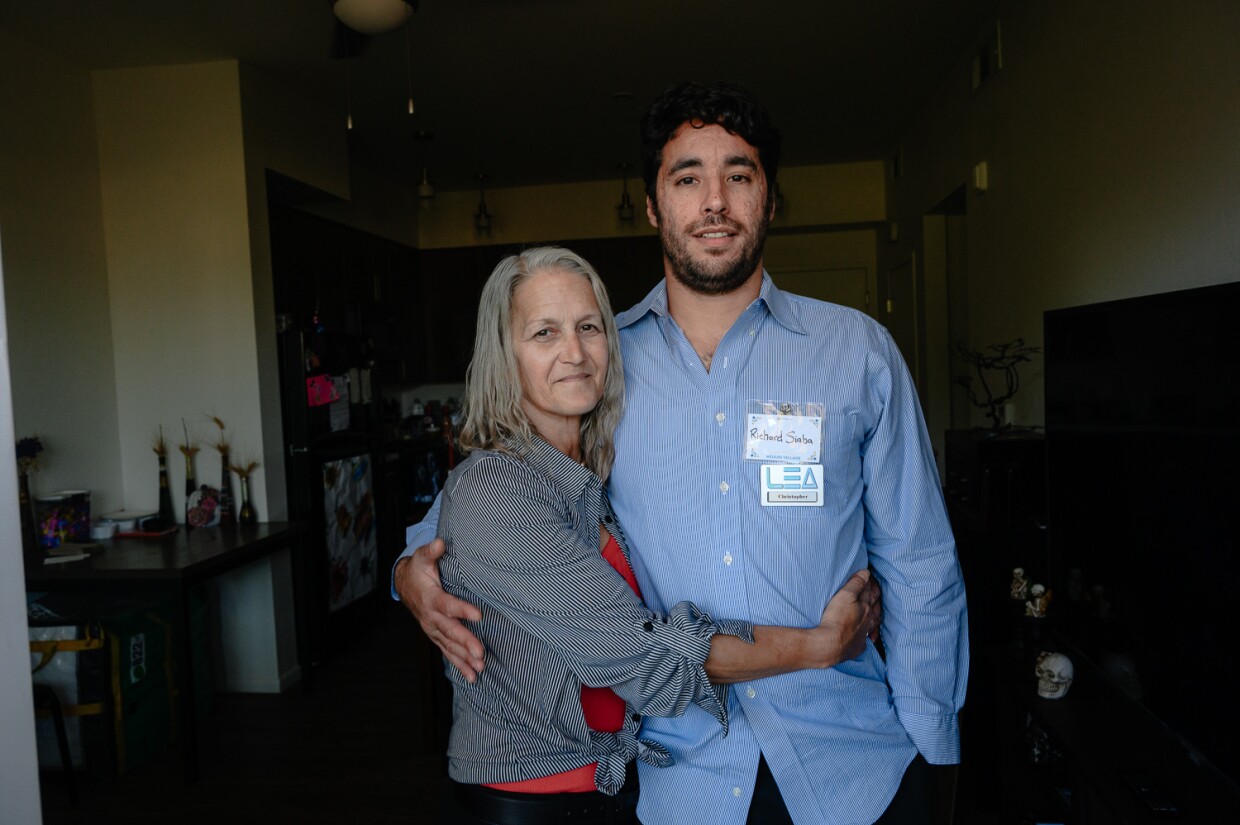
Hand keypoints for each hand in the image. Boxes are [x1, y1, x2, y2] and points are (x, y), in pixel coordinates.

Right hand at [393, 539, 485, 681]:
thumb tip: (439, 543)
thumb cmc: (417, 569)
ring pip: (449, 646)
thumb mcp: (422, 557)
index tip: (479, 615)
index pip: (448, 605)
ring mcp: (433, 629)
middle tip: (480, 653)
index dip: (462, 610)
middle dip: (466, 643)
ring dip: (464, 658)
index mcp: (430, 597)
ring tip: (480, 668)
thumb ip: (431, 551)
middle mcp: (431, 617)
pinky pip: (447, 652)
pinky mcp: (436, 635)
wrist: (404, 585)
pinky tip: (473, 676)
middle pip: (450, 631)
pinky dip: (459, 665)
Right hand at [817, 568, 882, 664]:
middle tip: (874, 592)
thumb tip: (866, 573)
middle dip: (875, 599)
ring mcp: (863, 635)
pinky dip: (867, 636)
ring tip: (874, 615)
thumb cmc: (837, 618)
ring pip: (872, 624)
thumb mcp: (845, 595)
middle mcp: (867, 621)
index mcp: (866, 607)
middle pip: (874, 608)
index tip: (868, 576)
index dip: (869, 583)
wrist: (829, 646)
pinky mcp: (856, 647)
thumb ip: (856, 583)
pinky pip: (865, 640)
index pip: (869, 592)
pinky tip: (867, 637)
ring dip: (873, 618)